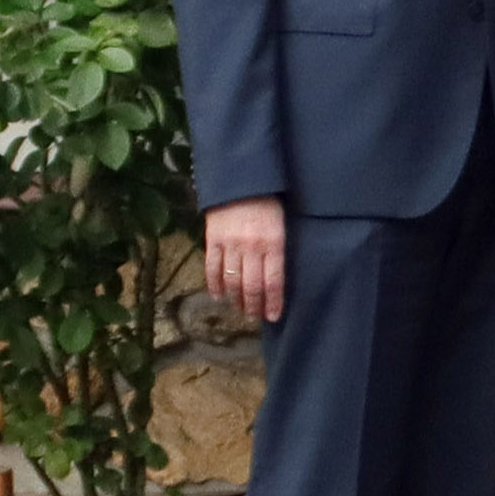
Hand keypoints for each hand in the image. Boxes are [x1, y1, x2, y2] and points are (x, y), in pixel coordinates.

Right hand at [203, 196, 290, 324]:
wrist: (240, 178)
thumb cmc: (268, 200)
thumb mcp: (282, 223)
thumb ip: (278, 248)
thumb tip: (277, 276)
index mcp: (273, 242)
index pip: (274, 281)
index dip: (273, 302)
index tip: (273, 316)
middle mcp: (252, 247)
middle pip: (252, 286)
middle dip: (254, 306)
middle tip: (255, 317)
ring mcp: (230, 244)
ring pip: (232, 281)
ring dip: (236, 299)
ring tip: (240, 309)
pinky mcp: (213, 240)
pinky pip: (212, 268)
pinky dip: (214, 285)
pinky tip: (218, 295)